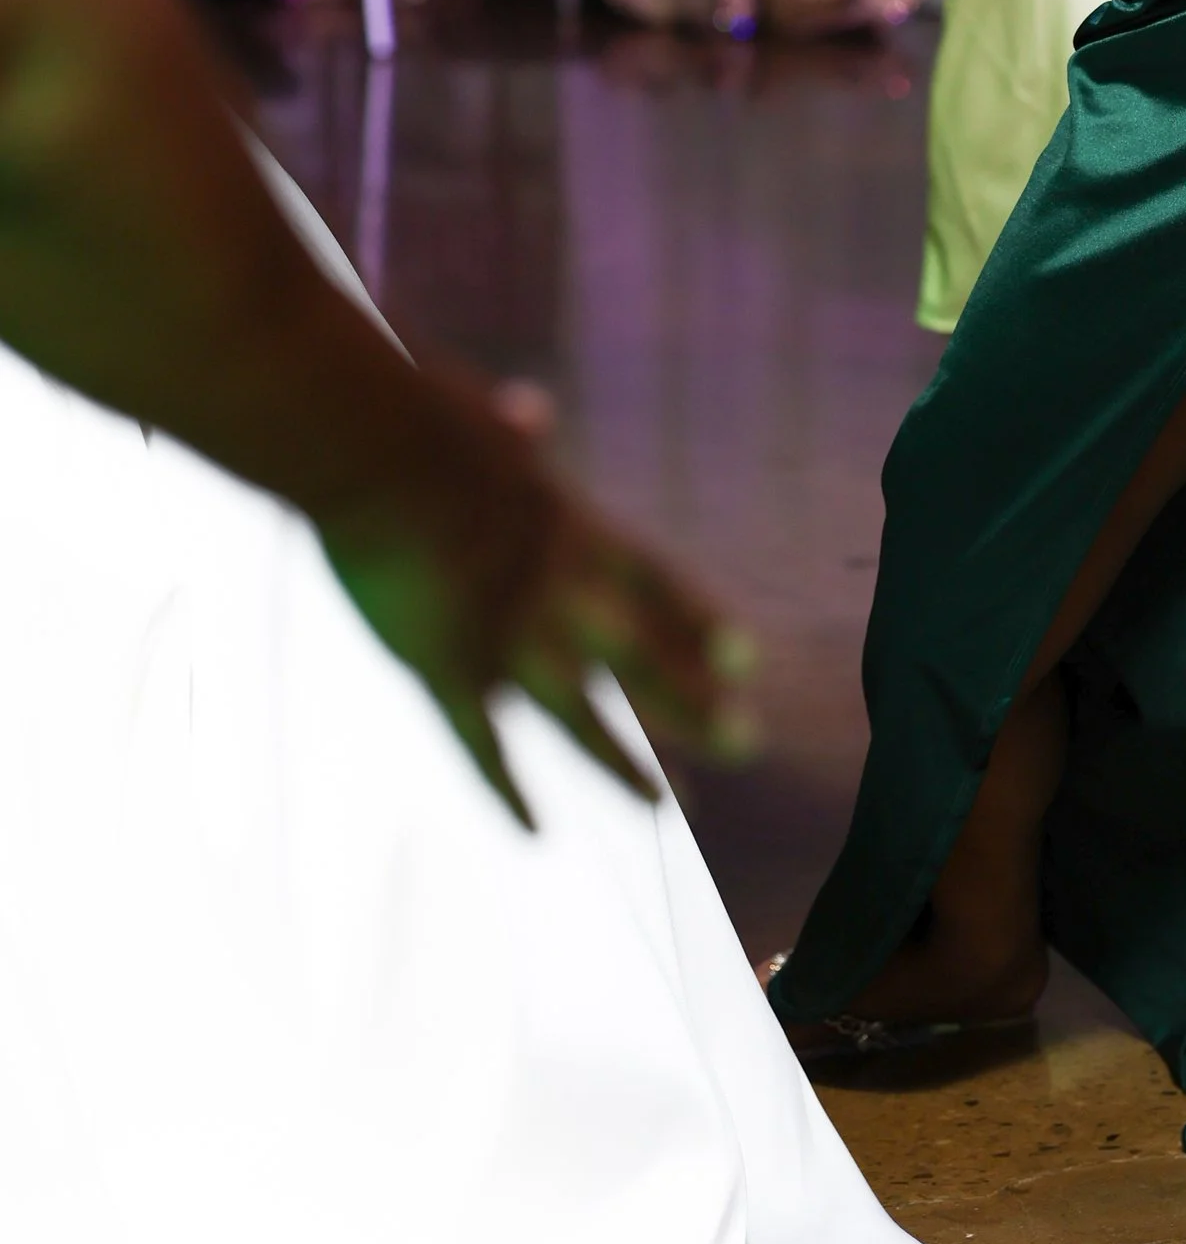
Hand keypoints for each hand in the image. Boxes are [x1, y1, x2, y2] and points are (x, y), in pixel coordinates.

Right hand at [313, 359, 756, 821]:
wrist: (376, 451)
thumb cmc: (420, 418)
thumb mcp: (487, 423)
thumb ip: (517, 433)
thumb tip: (533, 410)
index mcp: (577, 530)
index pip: (661, 588)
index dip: (703, 625)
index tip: (749, 661)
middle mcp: (561, 594)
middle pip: (644, 662)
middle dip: (697, 705)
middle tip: (750, 742)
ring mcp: (509, 640)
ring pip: (582, 721)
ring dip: (626, 766)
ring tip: (667, 805)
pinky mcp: (447, 671)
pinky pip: (484, 749)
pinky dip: (507, 792)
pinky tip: (536, 834)